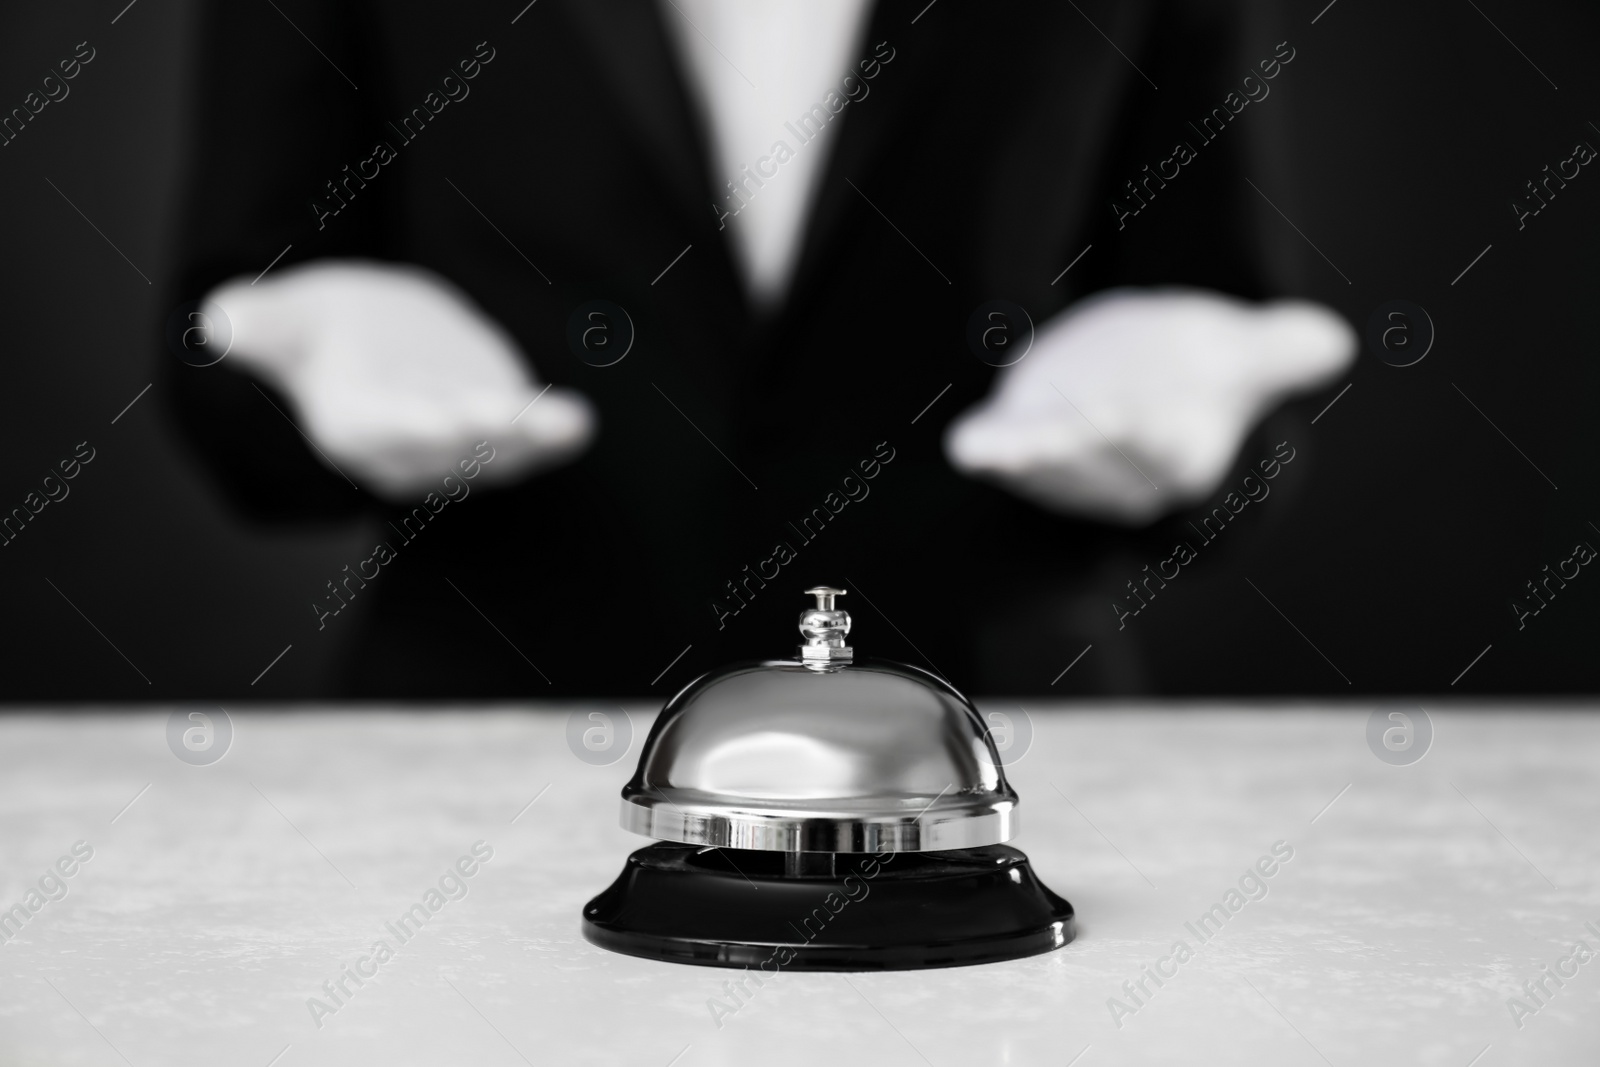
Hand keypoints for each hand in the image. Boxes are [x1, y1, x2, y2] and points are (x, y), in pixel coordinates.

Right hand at [202, 260, 594, 500]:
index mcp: (352, 423)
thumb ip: (261, 324)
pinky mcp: (501, 431)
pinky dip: (555, 435)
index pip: (380, 432)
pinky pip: (531, 442)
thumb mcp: (284, 315)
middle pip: (450, 449)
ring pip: (500, 452)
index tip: (440, 422)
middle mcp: (409, 448)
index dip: (410, 428)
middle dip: (485, 434)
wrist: (367, 341)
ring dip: (535, 441)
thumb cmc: (316, 329)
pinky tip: (579, 422)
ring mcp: (461, 446)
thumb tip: (220, 321)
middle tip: (516, 418)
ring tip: (570, 423)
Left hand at [944, 289, 1354, 523]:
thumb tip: (1336, 340)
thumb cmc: (1198, 369)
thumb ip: (1279, 349)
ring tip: (1000, 452)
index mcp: (1181, 452)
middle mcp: (1122, 469)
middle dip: (1079, 454)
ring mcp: (1066, 461)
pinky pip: (1002, 454)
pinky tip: (965, 446)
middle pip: (1101, 464)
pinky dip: (985, 452)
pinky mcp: (1021, 439)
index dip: (1154, 442)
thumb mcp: (1241, 349)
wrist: (1139, 370)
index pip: (1169, 452)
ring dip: (1026, 461)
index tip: (1142, 430)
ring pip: (1048, 467)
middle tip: (1057, 439)